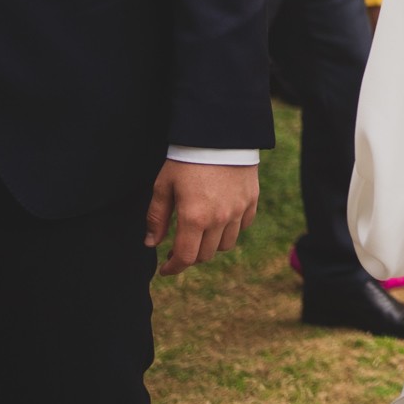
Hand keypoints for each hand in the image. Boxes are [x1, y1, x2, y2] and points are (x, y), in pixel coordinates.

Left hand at [145, 160, 258, 275]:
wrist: (220, 135)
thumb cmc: (186, 160)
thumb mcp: (164, 186)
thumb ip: (157, 218)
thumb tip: (152, 243)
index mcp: (194, 218)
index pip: (185, 258)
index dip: (173, 268)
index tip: (166, 268)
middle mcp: (219, 219)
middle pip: (205, 255)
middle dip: (190, 255)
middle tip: (180, 246)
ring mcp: (238, 210)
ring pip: (225, 244)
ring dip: (211, 244)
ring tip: (201, 232)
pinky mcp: (252, 200)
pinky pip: (242, 227)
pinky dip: (231, 229)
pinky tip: (221, 219)